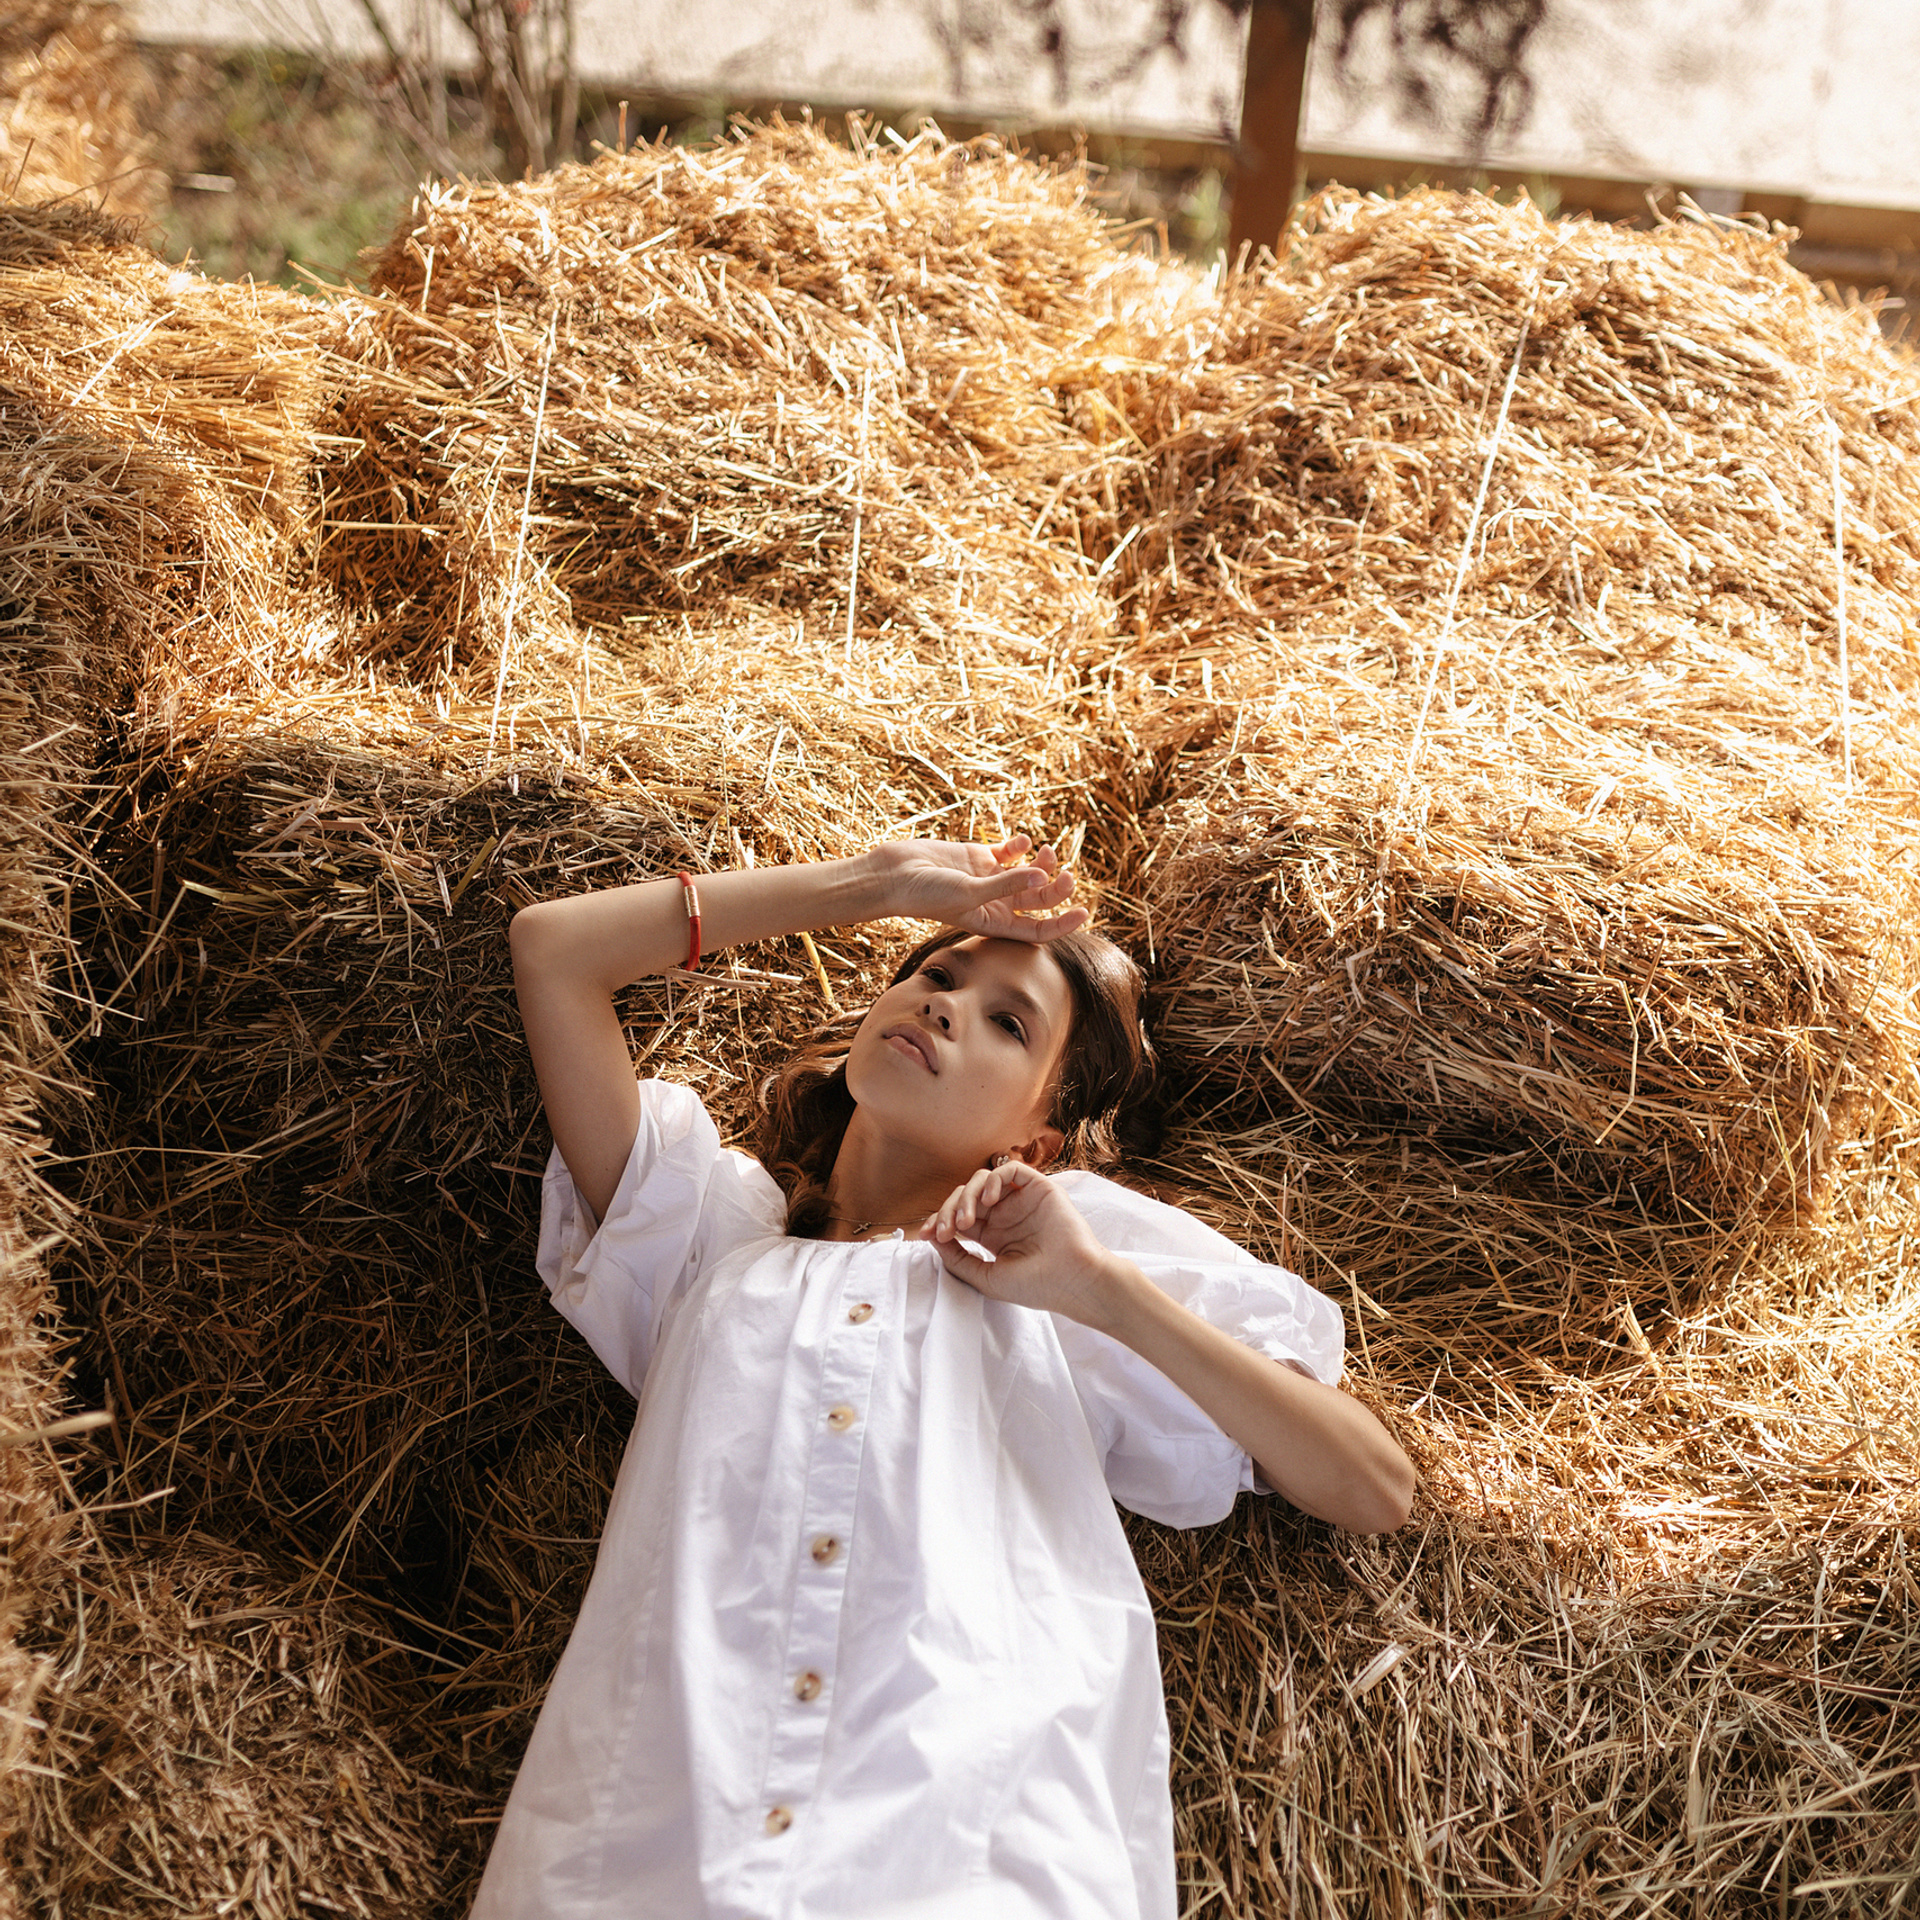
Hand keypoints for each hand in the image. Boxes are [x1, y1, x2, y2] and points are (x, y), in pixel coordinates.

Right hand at [867, 835, 1088, 942]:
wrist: (895, 875)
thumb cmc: (927, 894)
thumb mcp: (969, 893)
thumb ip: (1006, 884)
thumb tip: (1042, 876)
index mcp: (995, 924)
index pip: (1038, 930)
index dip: (1063, 924)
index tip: (1084, 912)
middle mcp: (996, 904)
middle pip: (1038, 899)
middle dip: (1057, 888)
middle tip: (1067, 874)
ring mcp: (989, 879)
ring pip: (1028, 873)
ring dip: (1042, 863)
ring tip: (1046, 851)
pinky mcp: (979, 857)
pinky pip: (1010, 852)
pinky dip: (1021, 846)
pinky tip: (1023, 841)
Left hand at [919, 1160, 1120, 1322]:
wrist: (1072, 1282)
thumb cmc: (1036, 1286)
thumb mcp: (986, 1277)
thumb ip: (958, 1259)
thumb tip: (933, 1239)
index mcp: (993, 1235)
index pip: (958, 1217)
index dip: (937, 1221)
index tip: (923, 1235)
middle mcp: (1005, 1214)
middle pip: (965, 1197)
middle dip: (947, 1211)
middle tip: (944, 1231)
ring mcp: (1021, 1200)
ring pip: (982, 1180)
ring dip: (966, 1197)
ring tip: (966, 1222)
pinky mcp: (1039, 1188)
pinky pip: (1010, 1170)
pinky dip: (993, 1180)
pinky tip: (989, 1200)